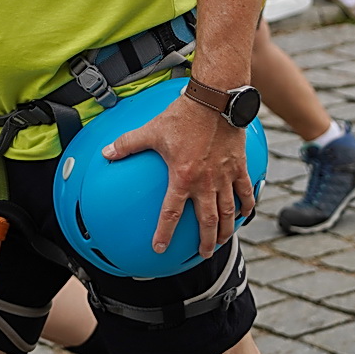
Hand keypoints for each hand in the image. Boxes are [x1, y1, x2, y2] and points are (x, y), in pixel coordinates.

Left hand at [103, 93, 254, 258]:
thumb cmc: (183, 114)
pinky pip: (246, 191)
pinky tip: (246, 214)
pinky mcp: (239, 166)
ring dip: (226, 229)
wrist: (215, 99)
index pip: (171, 212)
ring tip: (223, 241)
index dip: (164, 233)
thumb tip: (106, 152)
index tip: (160, 248)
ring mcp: (225, 175)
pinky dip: (247, 204)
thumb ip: (128, 143)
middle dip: (206, 241)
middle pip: (207, 220)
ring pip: (228, 211)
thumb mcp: (151, 130)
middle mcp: (205, 181)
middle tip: (204, 254)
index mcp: (182, 176)